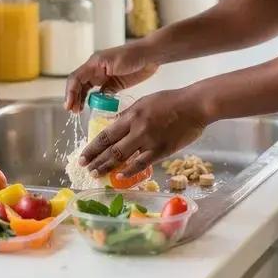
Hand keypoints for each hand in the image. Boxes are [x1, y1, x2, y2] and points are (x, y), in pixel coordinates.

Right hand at [64, 42, 159, 112]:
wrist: (150, 55)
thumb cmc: (134, 55)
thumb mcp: (116, 64)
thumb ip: (105, 79)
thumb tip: (96, 98)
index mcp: (94, 63)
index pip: (76, 78)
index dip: (70, 92)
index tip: (69, 105)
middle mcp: (95, 70)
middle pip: (78, 85)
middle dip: (73, 98)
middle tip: (73, 112)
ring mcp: (103, 77)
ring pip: (86, 90)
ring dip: (81, 100)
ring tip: (79, 111)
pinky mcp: (112, 83)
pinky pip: (99, 93)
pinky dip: (93, 101)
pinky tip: (93, 108)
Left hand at [80, 88, 208, 176]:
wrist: (194, 106)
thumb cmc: (171, 101)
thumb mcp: (144, 102)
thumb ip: (129, 115)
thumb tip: (114, 125)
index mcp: (131, 115)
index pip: (106, 135)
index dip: (92, 147)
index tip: (83, 156)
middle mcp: (137, 129)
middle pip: (110, 149)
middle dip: (95, 160)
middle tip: (85, 169)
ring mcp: (149, 141)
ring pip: (122, 158)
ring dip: (107, 167)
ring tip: (97, 174)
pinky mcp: (161, 151)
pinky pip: (142, 164)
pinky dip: (129, 171)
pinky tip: (120, 176)